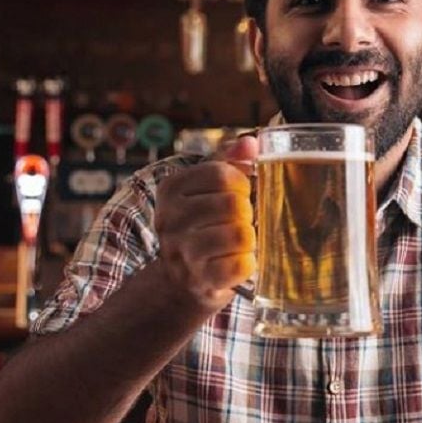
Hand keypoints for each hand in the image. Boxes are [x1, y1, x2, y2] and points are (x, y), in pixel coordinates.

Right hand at [154, 135, 256, 310]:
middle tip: (241, 221)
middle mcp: (170, 218)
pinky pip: (242, 265)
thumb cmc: (202, 225)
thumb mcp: (207, 188)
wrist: (180, 279)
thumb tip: (250, 143)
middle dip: (247, 213)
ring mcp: (182, 251)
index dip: (242, 183)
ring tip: (240, 242)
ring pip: (241, 234)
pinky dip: (248, 263)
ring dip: (249, 238)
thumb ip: (230, 160)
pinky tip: (239, 261)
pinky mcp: (199, 279)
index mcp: (172, 188)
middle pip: (234, 204)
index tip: (239, 194)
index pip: (222, 174)